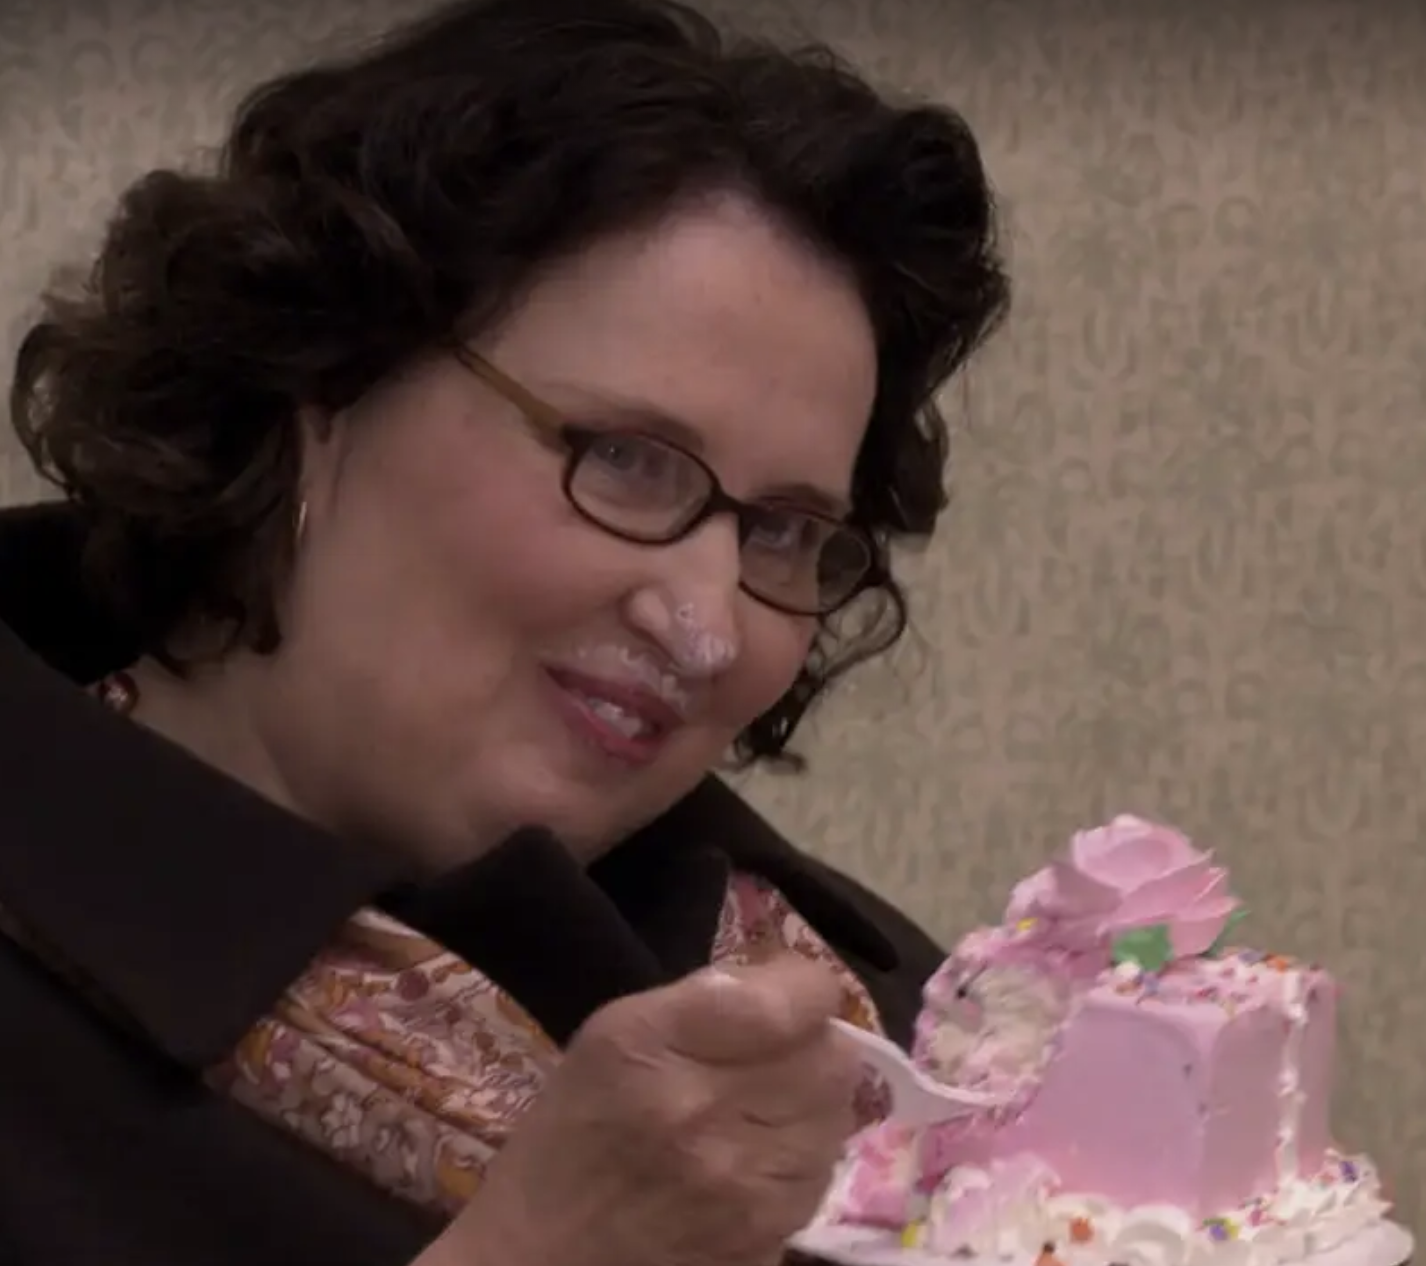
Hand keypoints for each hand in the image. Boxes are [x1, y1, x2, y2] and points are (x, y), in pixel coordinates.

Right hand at [420, 956, 859, 1265]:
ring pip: (838, 1114)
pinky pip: (822, 1174)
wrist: (544, 1262)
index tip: (786, 992)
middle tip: (775, 1051)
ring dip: (812, 1100)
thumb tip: (780, 981)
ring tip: (762, 1106)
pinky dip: (802, 1156)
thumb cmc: (571, 1133)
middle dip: (811, 1042)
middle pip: (833, 1055)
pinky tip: (757, 1156)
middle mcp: (707, 1115)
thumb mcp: (612, 1034)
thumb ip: (703, 997)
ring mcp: (745, 1191)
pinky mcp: (767, 1242)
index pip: (796, 1000)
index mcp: (657, 1046)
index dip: (802, 986)